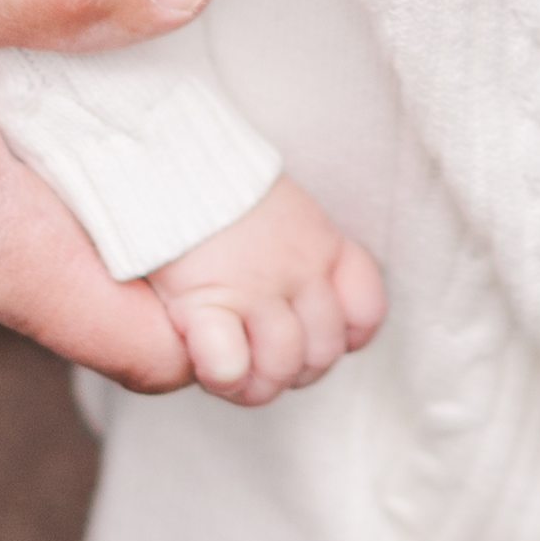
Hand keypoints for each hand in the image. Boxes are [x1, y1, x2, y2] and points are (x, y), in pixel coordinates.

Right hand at [151, 174, 385, 405]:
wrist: (173, 158)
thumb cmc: (216, 186)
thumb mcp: (281, 208)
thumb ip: (297, 251)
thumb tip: (298, 309)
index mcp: (323, 244)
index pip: (366, 313)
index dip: (344, 337)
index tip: (309, 333)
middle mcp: (301, 270)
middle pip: (323, 352)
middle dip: (294, 370)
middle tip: (259, 356)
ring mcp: (257, 289)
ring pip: (282, 365)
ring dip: (256, 382)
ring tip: (232, 369)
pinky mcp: (206, 303)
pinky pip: (230, 365)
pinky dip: (223, 375)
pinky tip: (209, 361)